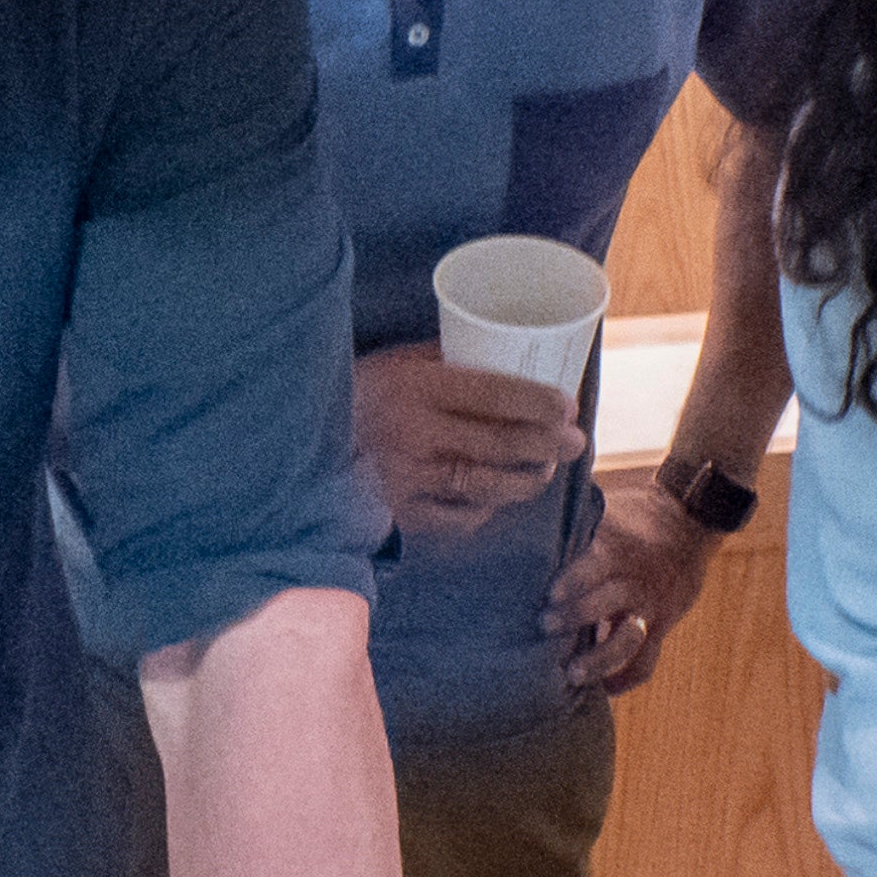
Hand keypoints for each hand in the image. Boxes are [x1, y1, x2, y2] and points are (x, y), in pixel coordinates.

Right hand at [350, 344, 579, 542]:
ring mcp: (408, 477)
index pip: (494, 393)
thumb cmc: (360, 391)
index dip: (538, 401)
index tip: (568, 405)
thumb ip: (451, 361)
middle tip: (575, 442)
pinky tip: (497, 499)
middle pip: (500, 443)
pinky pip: (458, 518)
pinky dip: (484, 510)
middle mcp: (415, 432)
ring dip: (527, 480)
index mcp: (417, 386)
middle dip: (548, 444)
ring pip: (487, 485)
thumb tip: (512, 359)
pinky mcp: (401, 511)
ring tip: (545, 471)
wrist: (301, 437)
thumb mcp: (399, 360)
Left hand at [543, 479, 716, 696]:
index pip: (600, 564)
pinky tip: (602, 688)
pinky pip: (646, 662)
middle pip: (611, 601)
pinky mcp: (660, 627)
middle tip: (544, 625)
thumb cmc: (629, 517)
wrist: (687, 523)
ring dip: (601, 659)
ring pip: (629, 640)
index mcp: (620, 549)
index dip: (576, 580)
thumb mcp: (605, 512)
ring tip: (571, 675)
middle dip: (578, 616)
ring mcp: (651, 608)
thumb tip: (519, 521)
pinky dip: (625, 678)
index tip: (549, 594)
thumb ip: (571, 524)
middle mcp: (636, 581)